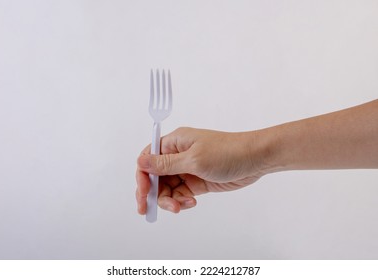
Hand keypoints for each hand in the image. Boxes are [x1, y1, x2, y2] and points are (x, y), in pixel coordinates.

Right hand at [136, 127, 264, 213]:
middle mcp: (178, 155)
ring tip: (180, 206)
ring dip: (170, 200)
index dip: (142, 177)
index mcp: (174, 143)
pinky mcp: (196, 181)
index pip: (148, 158)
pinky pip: (181, 193)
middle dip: (154, 193)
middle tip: (151, 210)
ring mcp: (187, 168)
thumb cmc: (227, 152)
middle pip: (155, 176)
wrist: (255, 159)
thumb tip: (140, 162)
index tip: (143, 194)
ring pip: (167, 188)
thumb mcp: (193, 159)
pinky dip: (182, 201)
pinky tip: (191, 202)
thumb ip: (165, 164)